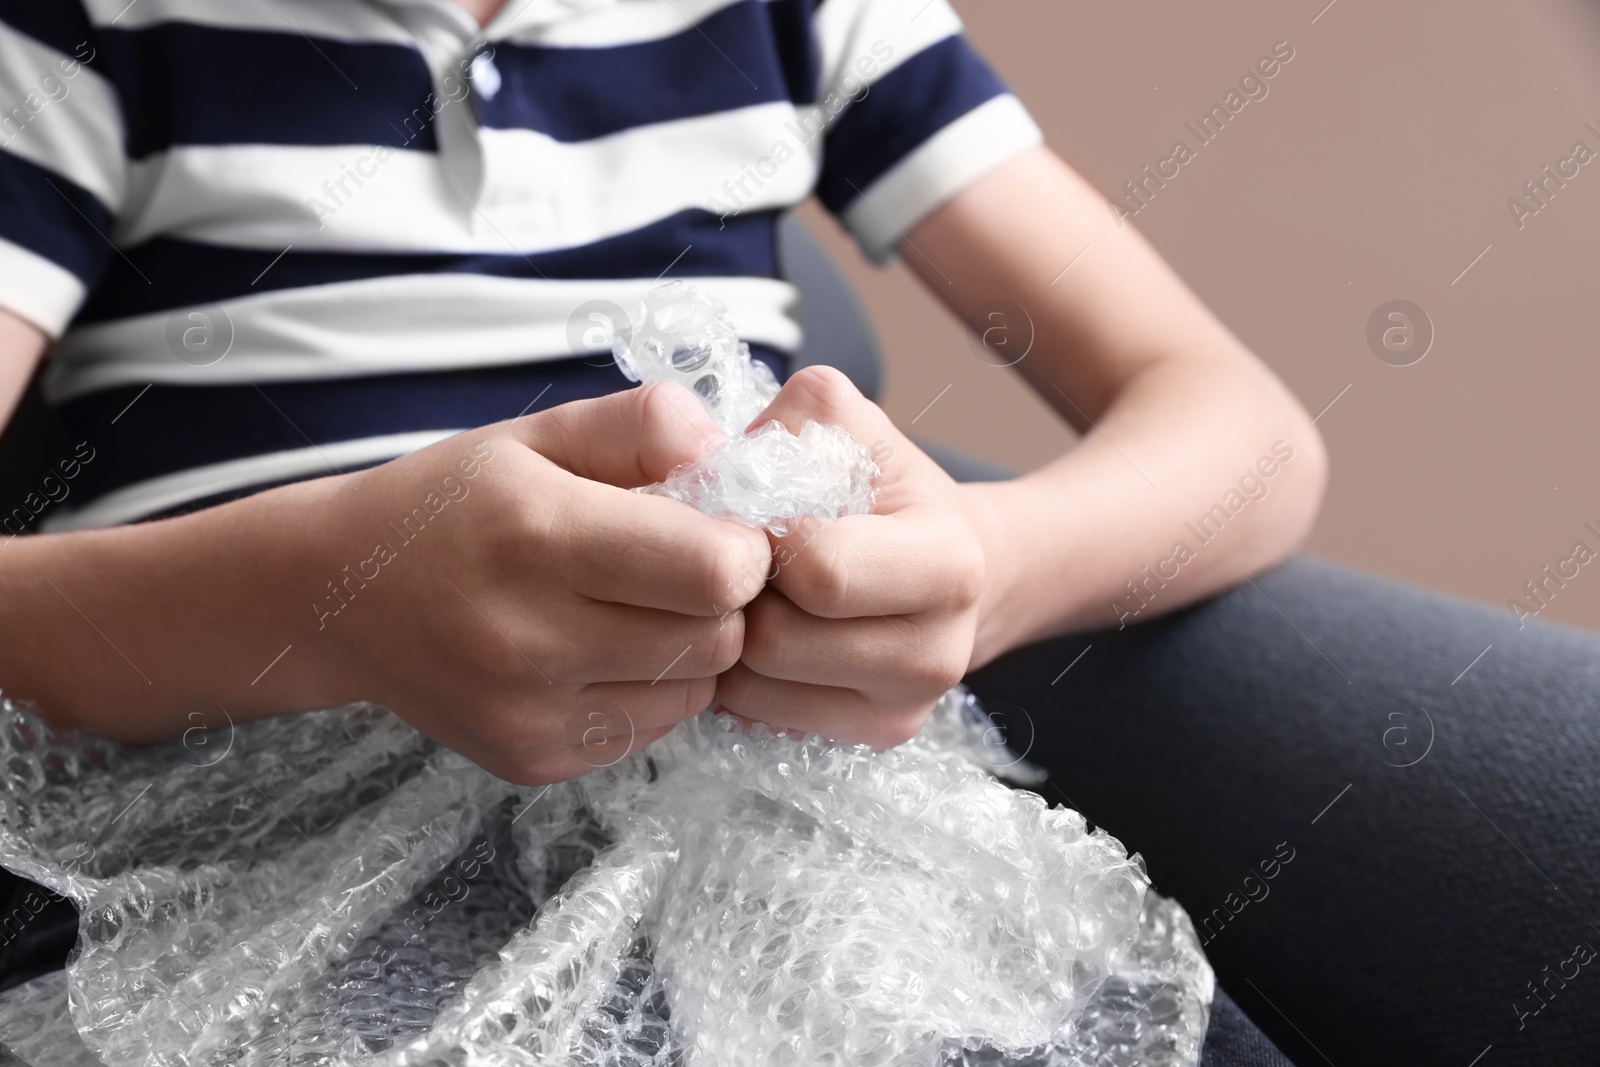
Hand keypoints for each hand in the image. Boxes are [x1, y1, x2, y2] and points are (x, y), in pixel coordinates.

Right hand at [302, 383, 770, 783]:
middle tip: (685, 568)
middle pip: (717, 639)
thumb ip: (641, 425)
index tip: (720, 529)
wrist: (338, 597)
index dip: (743, 548)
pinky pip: (650, 729)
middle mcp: (530, 638)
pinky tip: (602, 651)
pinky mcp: (532, 760)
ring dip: (692, 650)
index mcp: (537, 535)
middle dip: (724, 601)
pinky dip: (651, 690)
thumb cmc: (452, 503)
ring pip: (695, 693)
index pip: (714, 572)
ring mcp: (529, 714)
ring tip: (638, 608)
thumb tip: (724, 450)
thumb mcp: (538, 434)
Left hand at [713, 366, 1006, 748]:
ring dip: (730, 637)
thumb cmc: (885, 489)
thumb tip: (722, 464)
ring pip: (756, 687)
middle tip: (741, 560)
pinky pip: (760, 715)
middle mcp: (938, 652)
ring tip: (749, 593)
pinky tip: (760, 629)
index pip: (822, 572)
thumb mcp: (855, 424)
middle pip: (776, 641)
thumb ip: (799, 418)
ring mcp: (904, 708)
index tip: (758, 513)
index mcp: (947, 561)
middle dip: (742, 593)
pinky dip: (740, 674)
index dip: (766, 538)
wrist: (949, 565)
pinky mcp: (872, 736)